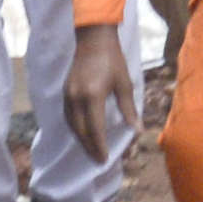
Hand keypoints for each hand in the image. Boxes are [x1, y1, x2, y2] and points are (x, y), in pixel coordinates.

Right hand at [67, 19, 141, 162]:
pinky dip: (76, 129)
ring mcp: (68, 95)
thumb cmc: (113, 60)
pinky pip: (68, 117)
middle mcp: (76, 98)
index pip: (95, 129)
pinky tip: (83, 134)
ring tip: (92, 152)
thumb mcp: (125, 84)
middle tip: (99, 161)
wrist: (93, 39)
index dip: (100, 146)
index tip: (105, 159)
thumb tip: (137, 130)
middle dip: (90, 148)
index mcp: (93, 96)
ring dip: (81, 140)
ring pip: (72, 125)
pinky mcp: (65, 92)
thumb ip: (129, 109)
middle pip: (81, 131)